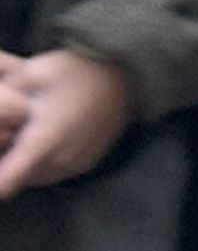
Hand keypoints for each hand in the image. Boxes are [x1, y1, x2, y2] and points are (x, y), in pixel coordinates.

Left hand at [0, 48, 135, 196]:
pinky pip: (55, 173)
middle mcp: (61, 160)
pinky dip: (48, 160)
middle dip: (10, 159)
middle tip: (17, 131)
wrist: (129, 72)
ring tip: (35, 131)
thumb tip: (0, 113)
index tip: (3, 151)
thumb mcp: (33, 71)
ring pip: (35, 178)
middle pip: (16, 179)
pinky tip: (55, 134)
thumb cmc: (80, 70)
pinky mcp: (87, 164)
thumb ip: (5, 93)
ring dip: (28, 162)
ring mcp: (76, 165)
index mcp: (45, 139)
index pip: (6, 183)